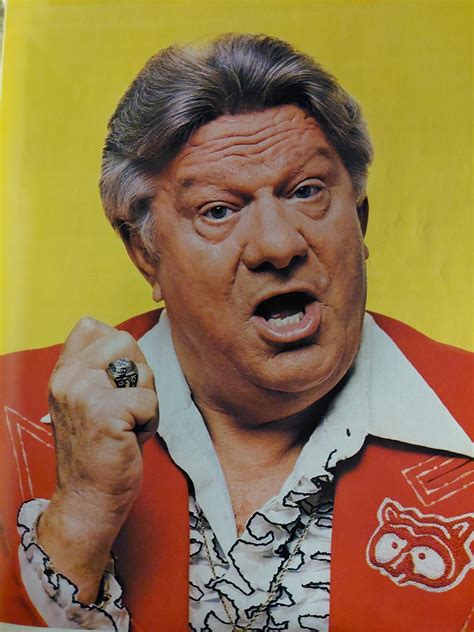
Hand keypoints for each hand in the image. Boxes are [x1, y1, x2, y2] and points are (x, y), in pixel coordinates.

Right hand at [38, 317, 158, 602]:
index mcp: (63, 372)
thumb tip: (123, 339)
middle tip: (126, 409)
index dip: (118, 348)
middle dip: (139, 375)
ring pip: (142, 370)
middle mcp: (68, 378)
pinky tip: (131, 439)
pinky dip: (150, 422)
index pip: (91, 326)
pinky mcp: (106, 413)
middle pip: (125, 341)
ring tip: (127, 425)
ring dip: (146, 400)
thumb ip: (97, 369)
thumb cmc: (100, 449)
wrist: (89, 499)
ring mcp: (84, 394)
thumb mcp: (87, 401)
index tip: (116, 382)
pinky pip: (150, 400)